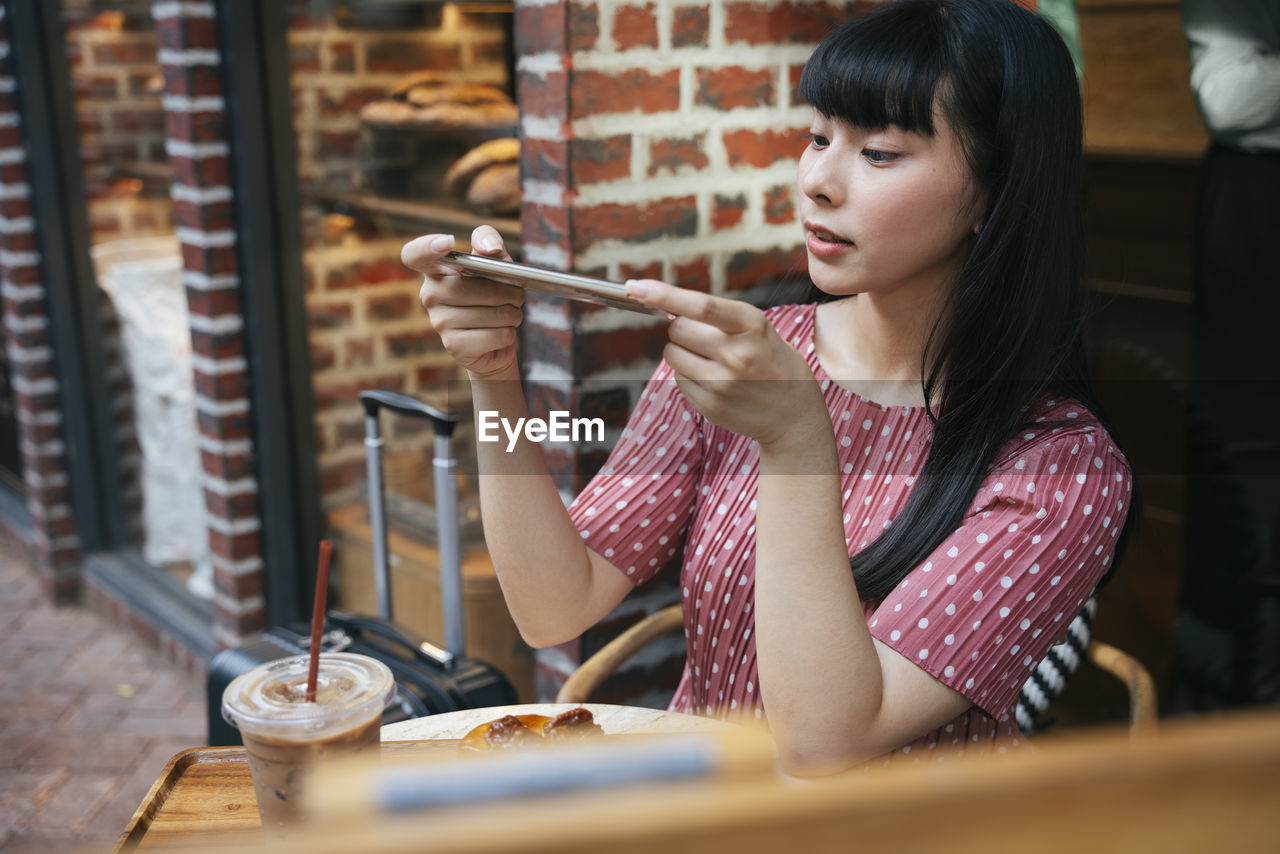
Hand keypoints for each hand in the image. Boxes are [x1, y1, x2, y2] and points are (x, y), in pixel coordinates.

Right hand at [402, 226, 524, 378]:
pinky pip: (497, 335)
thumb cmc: (494, 296)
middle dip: (507, 292)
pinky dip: (509, 334)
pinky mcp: (454, 346)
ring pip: (491, 313)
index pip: (415, 254)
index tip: (447, 242)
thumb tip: (490, 247)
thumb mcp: (496, 263)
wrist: (496, 343)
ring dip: (512, 314)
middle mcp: (430, 295)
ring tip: (508, 315)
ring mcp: (439, 322)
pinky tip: (499, 334)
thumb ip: (491, 243)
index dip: (425, 247)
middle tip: (515, 295)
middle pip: (474, 287)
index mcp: (436, 270)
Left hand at [627, 279, 827, 450]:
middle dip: (682, 329)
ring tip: (710, 360)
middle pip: (678, 329)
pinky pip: (678, 379)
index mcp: (752, 325)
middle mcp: (737, 354)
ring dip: (681, 352)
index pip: (701, 305)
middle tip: (704, 337)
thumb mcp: (759, 330)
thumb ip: (719, 318)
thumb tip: (665, 306)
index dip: (664, 294)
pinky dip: (688, 375)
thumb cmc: (773, 362)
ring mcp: (722, 383)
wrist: (794, 415)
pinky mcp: (710, 405)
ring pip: (672, 354)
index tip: (636, 287)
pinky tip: (714, 380)